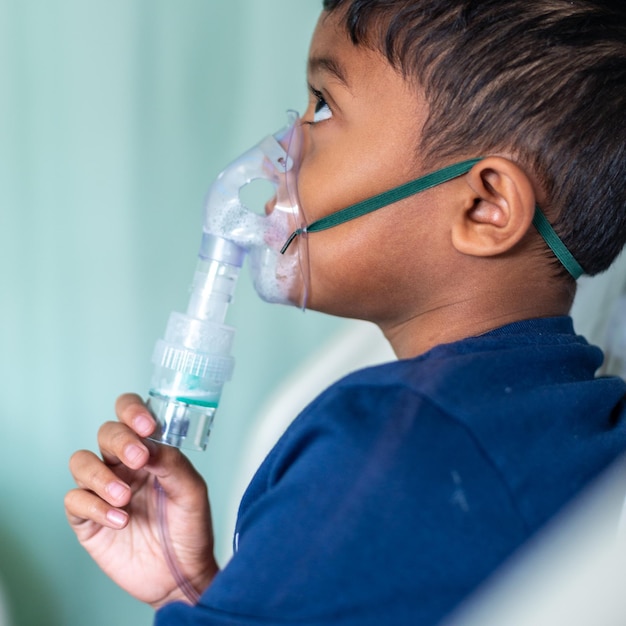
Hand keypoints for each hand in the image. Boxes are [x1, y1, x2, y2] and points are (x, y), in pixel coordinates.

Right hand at [65, 393, 218, 608]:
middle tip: (139, 459)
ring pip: (81, 462)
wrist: (181, 575)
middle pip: (106, 433)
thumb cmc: (189, 528)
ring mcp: (103, 490)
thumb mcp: (192, 492)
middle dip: (120, 441)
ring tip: (125, 498)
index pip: (131, 415)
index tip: (146, 424)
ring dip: (101, 476)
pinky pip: (75, 500)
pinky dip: (95, 507)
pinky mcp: (87, 519)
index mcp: (150, 451)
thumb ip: (173, 463)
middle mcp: (123, 465)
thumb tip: (150, 443)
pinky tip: (120, 521)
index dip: (132, 410)